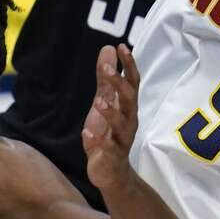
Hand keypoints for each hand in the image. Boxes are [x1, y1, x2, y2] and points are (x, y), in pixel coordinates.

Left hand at [83, 44, 139, 191]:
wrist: (112, 172)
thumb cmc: (109, 133)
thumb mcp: (105, 102)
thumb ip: (106, 78)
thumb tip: (108, 48)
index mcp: (128, 107)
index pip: (133, 82)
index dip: (129, 64)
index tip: (122, 46)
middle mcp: (129, 120)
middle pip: (129, 99)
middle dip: (119, 83)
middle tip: (105, 69)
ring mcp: (121, 139)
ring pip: (121, 124)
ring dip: (111, 112)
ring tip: (99, 102)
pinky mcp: (111, 156)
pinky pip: (107, 148)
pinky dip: (98, 140)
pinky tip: (87, 133)